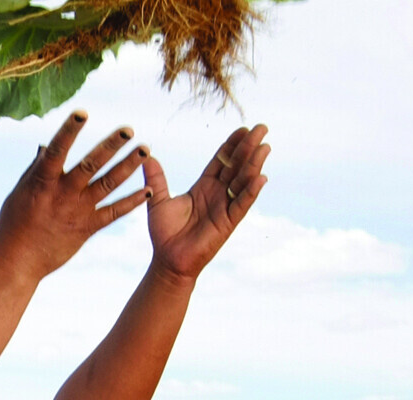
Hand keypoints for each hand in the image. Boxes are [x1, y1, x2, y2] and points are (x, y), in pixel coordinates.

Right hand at [0, 113, 154, 282]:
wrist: (17, 263)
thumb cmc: (13, 224)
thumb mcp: (19, 192)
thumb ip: (35, 169)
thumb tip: (46, 146)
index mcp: (41, 182)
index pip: (57, 151)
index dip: (69, 131)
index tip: (82, 112)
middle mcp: (62, 194)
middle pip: (90, 165)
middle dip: (111, 146)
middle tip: (129, 129)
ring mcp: (76, 212)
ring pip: (107, 185)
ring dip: (128, 166)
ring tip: (146, 149)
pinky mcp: (86, 229)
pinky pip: (113, 214)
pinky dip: (131, 202)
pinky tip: (147, 191)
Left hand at [140, 124, 272, 281]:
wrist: (168, 260)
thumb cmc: (164, 233)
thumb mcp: (158, 201)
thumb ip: (156, 179)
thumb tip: (147, 156)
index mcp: (204, 186)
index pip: (221, 160)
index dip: (232, 145)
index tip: (242, 128)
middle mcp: (217, 193)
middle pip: (236, 165)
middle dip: (248, 147)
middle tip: (262, 128)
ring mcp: (225, 207)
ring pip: (242, 181)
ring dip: (254, 164)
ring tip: (265, 146)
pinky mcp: (228, 222)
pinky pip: (241, 204)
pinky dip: (251, 191)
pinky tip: (261, 177)